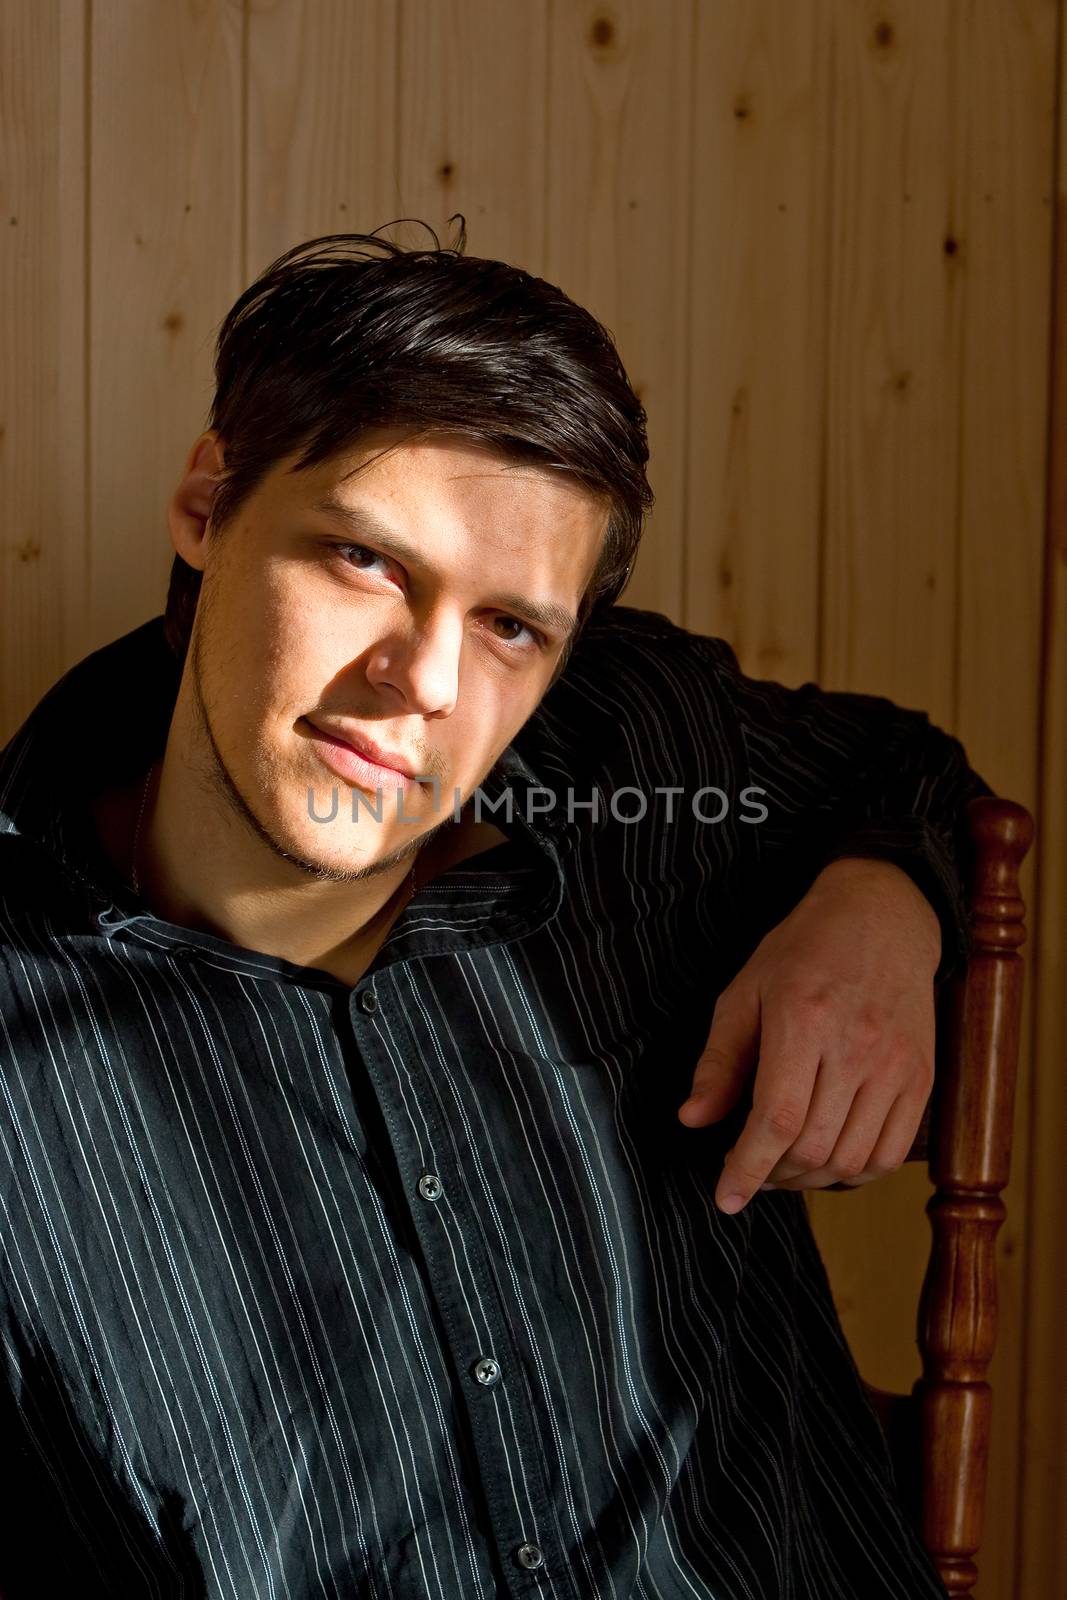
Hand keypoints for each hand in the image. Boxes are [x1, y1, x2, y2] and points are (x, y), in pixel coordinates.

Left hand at [678, 858, 940, 1213]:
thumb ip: (719, 1060)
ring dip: (809, 1180)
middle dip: (771, 1176)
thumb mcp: (744, 992)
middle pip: (812, 1148)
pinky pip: (889, 1154)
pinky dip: (854, 1173)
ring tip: (783, 1166)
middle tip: (749, 1168)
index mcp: (802, 1020)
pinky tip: (826, 1159)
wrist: (882, 918)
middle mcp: (856, 1047)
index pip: (777, 1119)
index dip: (747, 1168)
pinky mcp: (920, 1079)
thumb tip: (693, 1120)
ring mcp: (896, 1066)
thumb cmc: (803, 952)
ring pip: (851, 1160)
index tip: (726, 1198)